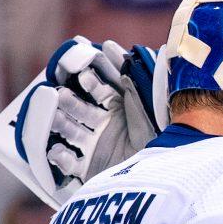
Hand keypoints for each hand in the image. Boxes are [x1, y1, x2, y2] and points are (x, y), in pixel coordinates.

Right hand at [15, 37, 160, 204]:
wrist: (169, 174)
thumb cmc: (165, 137)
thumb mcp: (157, 105)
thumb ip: (150, 77)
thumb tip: (144, 49)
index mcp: (121, 108)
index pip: (102, 87)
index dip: (93, 77)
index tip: (81, 64)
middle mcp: (105, 125)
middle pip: (80, 107)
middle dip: (70, 99)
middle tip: (62, 91)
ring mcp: (96, 146)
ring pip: (70, 130)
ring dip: (59, 122)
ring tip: (53, 116)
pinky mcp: (91, 168)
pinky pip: (70, 163)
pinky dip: (60, 157)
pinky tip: (56, 150)